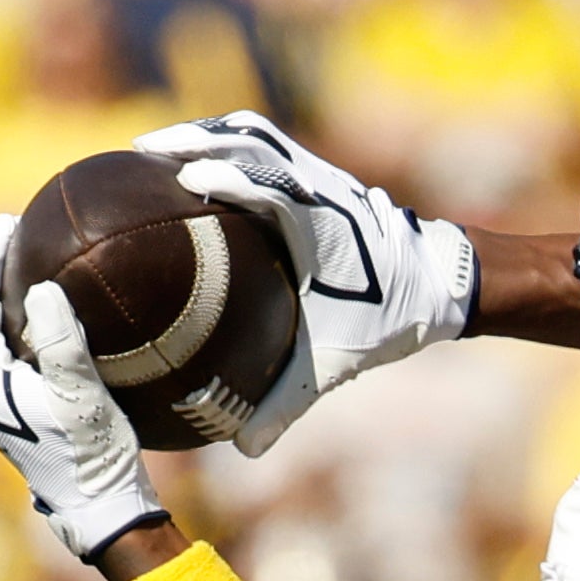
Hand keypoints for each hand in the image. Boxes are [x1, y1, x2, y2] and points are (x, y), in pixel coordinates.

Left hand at [0, 215, 164, 559]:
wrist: (98, 508)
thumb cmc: (91, 454)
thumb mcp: (80, 394)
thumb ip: (59, 340)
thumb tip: (42, 288)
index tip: (8, 222)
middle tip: (8, 231)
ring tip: (18, 261)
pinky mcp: (7, 409)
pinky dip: (10, 320)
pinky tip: (36, 309)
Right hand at [135, 111, 476, 455]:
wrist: (438, 282)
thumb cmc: (389, 318)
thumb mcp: (336, 362)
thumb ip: (288, 402)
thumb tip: (243, 447)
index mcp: (321, 223)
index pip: (268, 185)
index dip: (228, 174)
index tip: (184, 179)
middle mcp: (317, 187)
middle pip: (250, 139)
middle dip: (195, 137)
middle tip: (141, 150)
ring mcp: (317, 174)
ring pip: (255, 133)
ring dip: (207, 132)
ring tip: (156, 147)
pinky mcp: (315, 175)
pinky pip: (264, 146)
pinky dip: (226, 145)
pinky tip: (193, 165)